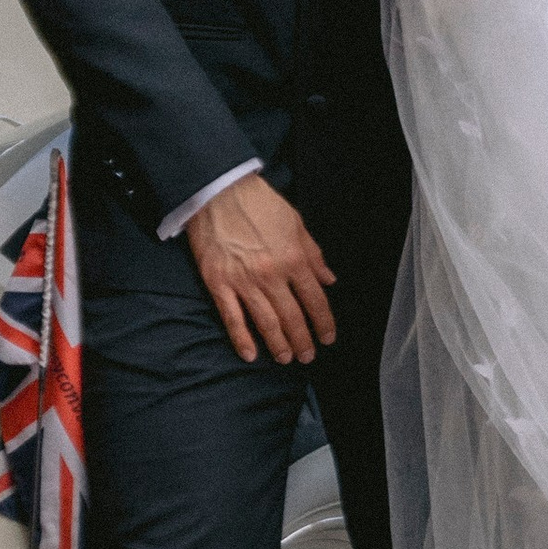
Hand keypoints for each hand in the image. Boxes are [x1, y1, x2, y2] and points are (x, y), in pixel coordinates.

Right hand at [185, 172, 336, 362]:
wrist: (218, 189)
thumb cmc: (259, 203)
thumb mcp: (295, 223)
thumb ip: (314, 254)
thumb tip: (329, 280)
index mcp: (293, 258)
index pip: (315, 300)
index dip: (324, 323)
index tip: (328, 337)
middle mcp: (271, 274)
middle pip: (292, 317)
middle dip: (303, 340)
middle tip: (308, 356)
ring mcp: (243, 281)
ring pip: (266, 323)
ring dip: (279, 345)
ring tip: (286, 358)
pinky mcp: (218, 283)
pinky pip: (232, 318)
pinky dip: (242, 339)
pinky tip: (251, 355)